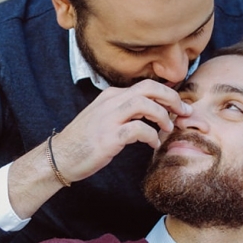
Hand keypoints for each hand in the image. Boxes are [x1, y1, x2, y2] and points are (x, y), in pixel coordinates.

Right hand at [52, 80, 191, 182]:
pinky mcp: (108, 137)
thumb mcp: (103, 118)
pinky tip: (153, 145)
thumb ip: (123, 112)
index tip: (179, 107)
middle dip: (172, 98)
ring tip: (169, 128)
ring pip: (145, 104)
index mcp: (111, 96)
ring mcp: (108, 119)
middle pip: (149, 88)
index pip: (146, 86)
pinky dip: (151, 136)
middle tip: (184, 112)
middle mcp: (110, 102)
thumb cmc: (83, 141)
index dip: (167, 94)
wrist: (59, 157)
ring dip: (163, 115)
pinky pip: (139, 129)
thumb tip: (149, 112)